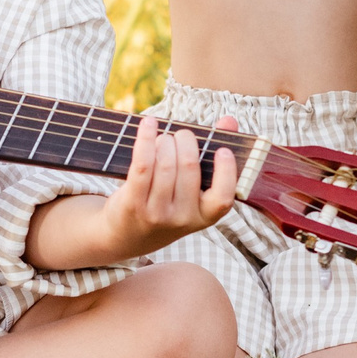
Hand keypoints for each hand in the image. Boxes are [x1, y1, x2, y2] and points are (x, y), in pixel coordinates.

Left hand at [93, 114, 240, 257]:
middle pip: (188, 167)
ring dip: (164, 140)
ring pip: (165, 164)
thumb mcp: (193, 193)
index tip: (222, 150)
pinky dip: (145, 139)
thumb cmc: (167, 205)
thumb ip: (214, 157)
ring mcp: (157, 213)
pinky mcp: (133, 204)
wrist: (127, 236)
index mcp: (204, 216)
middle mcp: (182, 218)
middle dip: (185, 140)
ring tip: (163, 138)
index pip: (223, 198)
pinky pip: (142, 165)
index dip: (226, 172)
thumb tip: (229, 121)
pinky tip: (147, 124)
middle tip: (181, 135)